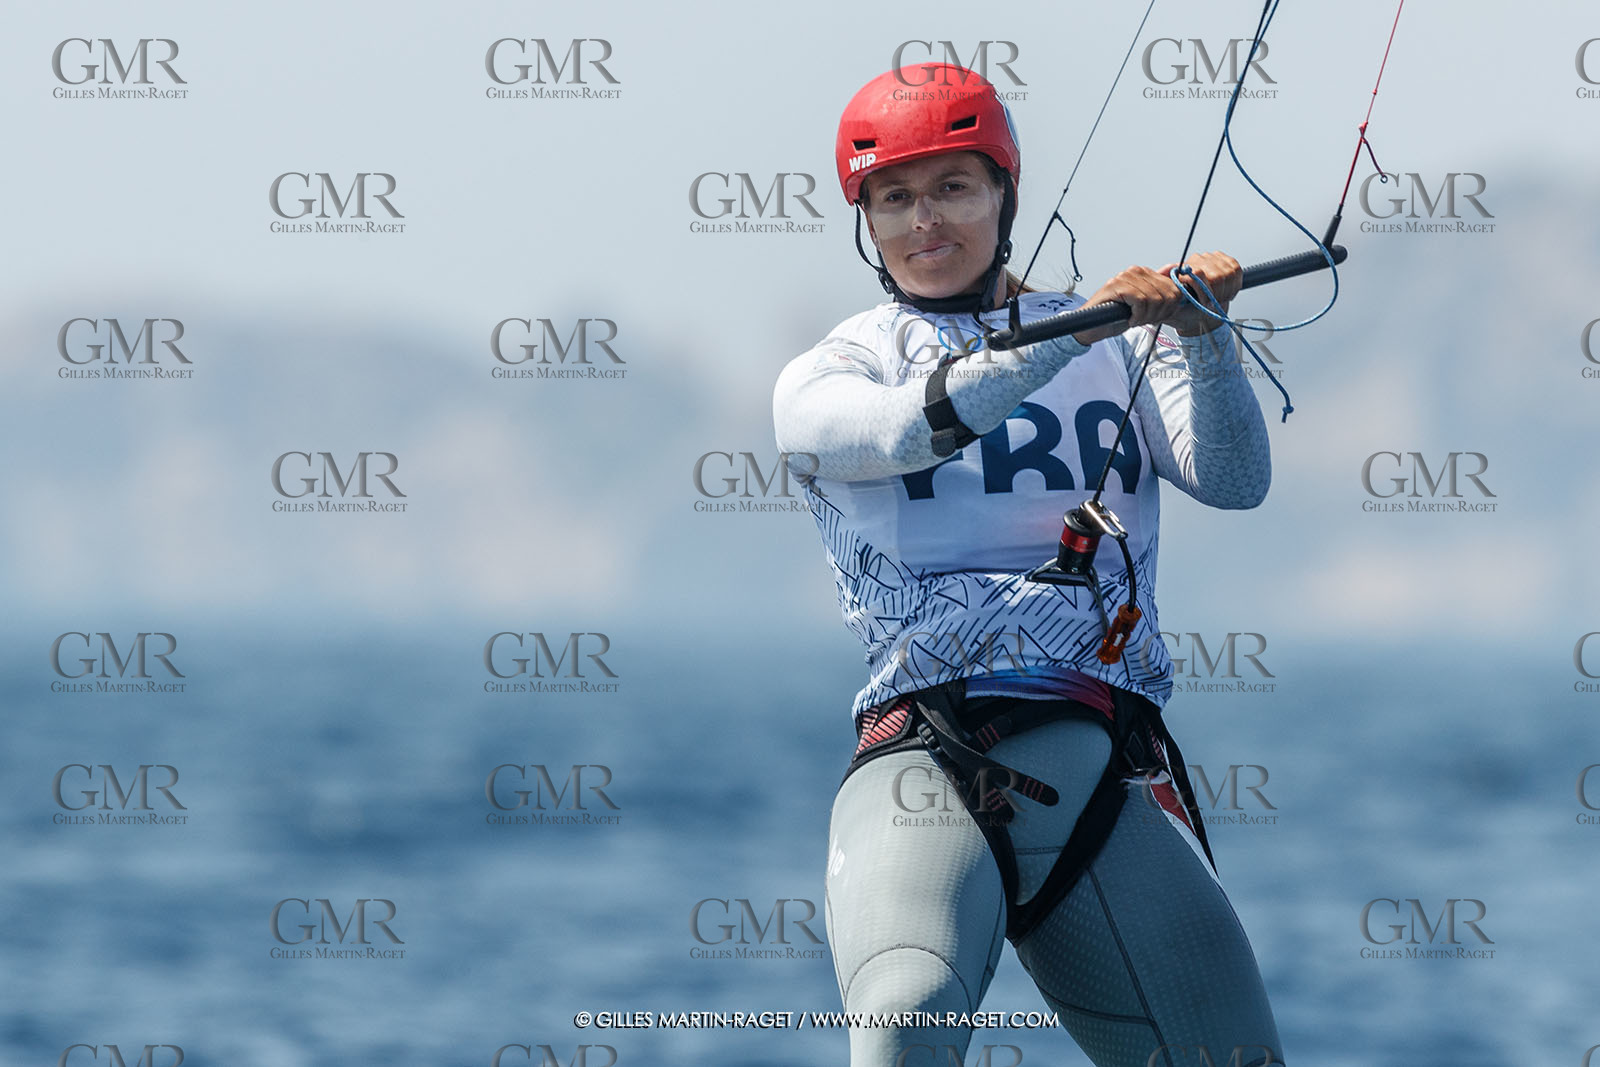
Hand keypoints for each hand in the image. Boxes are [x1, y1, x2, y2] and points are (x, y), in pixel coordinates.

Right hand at [1070, 251, 1242, 343]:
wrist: (1090, 326)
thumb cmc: (1116, 317)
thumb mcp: (1144, 308)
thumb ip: (1160, 299)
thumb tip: (1180, 297)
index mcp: (1145, 273)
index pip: (1173, 289)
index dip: (1170, 308)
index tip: (1156, 318)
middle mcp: (1136, 271)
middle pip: (1168, 295)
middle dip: (1159, 314)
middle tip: (1144, 321)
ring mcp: (1126, 277)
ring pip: (1155, 299)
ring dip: (1147, 317)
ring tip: (1135, 320)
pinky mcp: (1117, 285)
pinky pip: (1141, 301)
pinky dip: (1137, 316)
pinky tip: (1129, 320)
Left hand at [1157, 251, 1241, 335]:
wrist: (1200, 314)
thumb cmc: (1185, 312)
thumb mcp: (1171, 309)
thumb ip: (1166, 295)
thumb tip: (1163, 274)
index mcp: (1181, 270)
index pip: (1197, 274)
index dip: (1205, 291)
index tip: (1205, 304)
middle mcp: (1195, 261)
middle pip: (1217, 276)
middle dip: (1217, 295)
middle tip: (1212, 304)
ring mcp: (1211, 259)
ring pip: (1228, 273)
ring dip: (1226, 291)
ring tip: (1218, 299)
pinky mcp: (1225, 261)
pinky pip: (1236, 270)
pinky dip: (1235, 285)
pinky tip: (1226, 292)